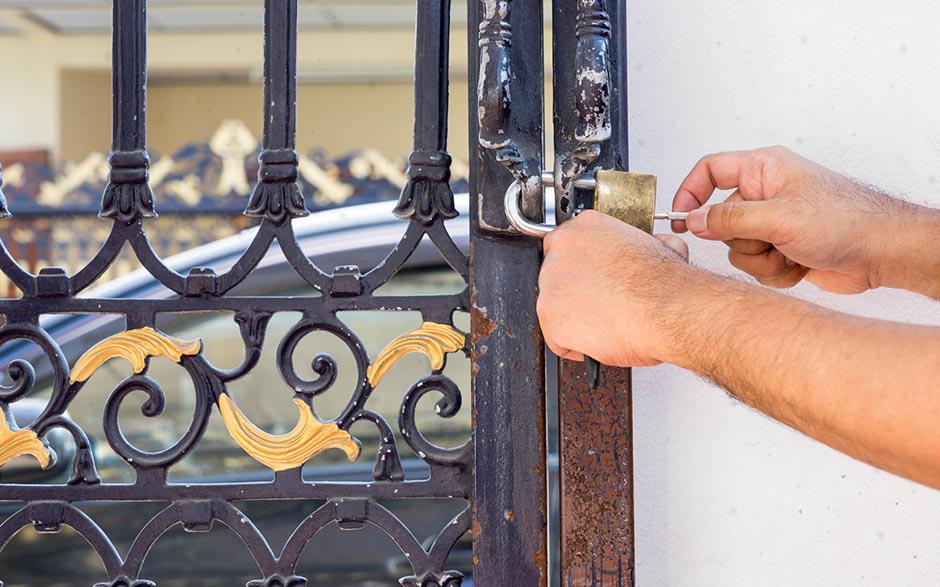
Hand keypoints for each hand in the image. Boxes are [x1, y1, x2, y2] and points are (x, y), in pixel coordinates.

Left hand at [538, 210, 690, 366]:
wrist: (665, 310)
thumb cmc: (664, 285)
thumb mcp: (661, 246)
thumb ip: (643, 245)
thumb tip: (658, 245)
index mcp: (587, 227)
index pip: (568, 246)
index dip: (583, 268)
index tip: (593, 280)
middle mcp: (562, 249)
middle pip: (557, 276)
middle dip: (576, 293)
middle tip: (602, 305)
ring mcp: (551, 282)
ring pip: (555, 307)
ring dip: (576, 318)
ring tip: (605, 323)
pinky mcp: (548, 315)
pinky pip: (556, 338)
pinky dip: (575, 345)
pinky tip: (598, 339)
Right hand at [673, 146, 919, 293]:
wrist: (881, 253)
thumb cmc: (847, 220)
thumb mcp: (778, 216)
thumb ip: (729, 217)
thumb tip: (693, 220)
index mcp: (764, 170)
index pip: (711, 170)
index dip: (690, 192)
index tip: (679, 218)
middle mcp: (766, 194)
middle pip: (720, 220)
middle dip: (742, 240)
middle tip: (766, 240)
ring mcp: (773, 224)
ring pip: (738, 249)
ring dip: (761, 260)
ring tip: (790, 253)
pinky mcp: (782, 250)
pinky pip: (756, 267)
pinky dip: (774, 272)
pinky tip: (799, 264)